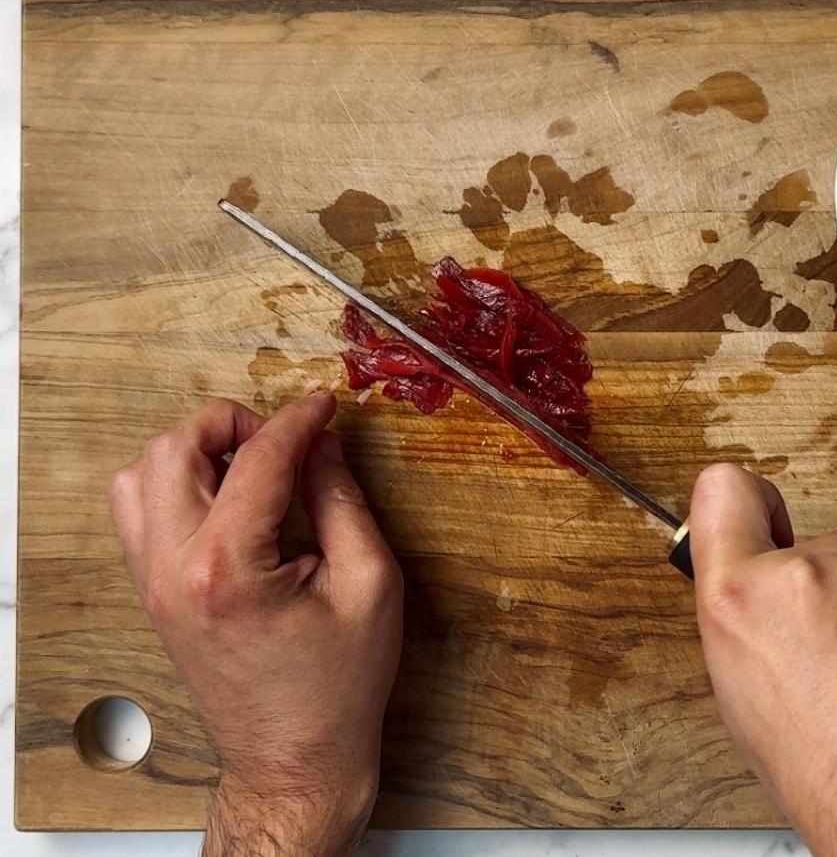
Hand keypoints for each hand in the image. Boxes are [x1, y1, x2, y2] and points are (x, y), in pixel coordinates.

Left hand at [110, 394, 402, 856]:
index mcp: (229, 570)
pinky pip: (139, 512)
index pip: (258, 461)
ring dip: (196, 450)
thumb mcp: (370, 583)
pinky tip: (228, 497)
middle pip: (175, 449)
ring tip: (251, 465)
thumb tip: (322, 444)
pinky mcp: (152, 594)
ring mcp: (153, 584)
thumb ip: (343, 500)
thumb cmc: (339, 686)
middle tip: (285, 438)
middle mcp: (173, 571)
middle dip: (234, 424)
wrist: (293, 759)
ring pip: (141, 474)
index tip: (324, 405)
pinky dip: (177, 484)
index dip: (298, 421)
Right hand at [689, 464, 836, 855]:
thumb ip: (749, 627)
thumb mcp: (744, 696)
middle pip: (818, 541)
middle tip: (834, 642)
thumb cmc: (828, 772)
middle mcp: (800, 578)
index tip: (767, 520)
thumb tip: (765, 609)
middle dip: (829, 580)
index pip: (724, 490)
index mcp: (737, 601)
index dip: (749, 502)